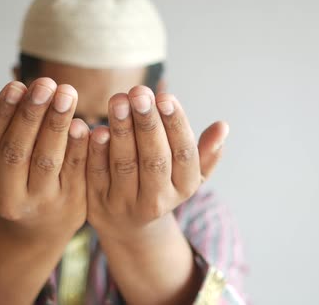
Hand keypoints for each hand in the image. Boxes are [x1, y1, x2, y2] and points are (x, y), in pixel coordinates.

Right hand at [0, 78, 89, 240]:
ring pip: (47, 159)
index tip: (17, 84)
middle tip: (45, 83)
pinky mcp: (72, 203)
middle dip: (31, 114)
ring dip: (57, 123)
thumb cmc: (9, 180)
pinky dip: (78, 145)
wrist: (40, 230)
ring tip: (66, 92)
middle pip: (16, 150)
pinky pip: (75, 170)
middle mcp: (7, 197)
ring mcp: (41, 203)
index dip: (2, 113)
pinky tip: (82, 122)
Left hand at [86, 85, 228, 243]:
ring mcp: (126, 203)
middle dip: (147, 124)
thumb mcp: (187, 175)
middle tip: (140, 92)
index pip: (184, 154)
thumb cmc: (162, 186)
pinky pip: (96, 174)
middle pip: (155, 159)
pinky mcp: (97, 203)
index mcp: (184, 187)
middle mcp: (157, 199)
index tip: (166, 97)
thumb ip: (204, 151)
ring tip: (119, 99)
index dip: (176, 125)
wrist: (128, 228)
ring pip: (125, 164)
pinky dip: (95, 151)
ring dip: (121, 130)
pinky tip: (95, 127)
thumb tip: (223, 126)